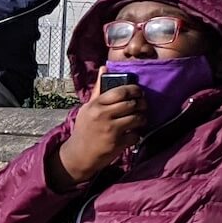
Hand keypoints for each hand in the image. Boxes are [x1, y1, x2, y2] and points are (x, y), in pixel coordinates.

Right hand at [49, 68, 146, 188]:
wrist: (79, 155)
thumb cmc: (84, 129)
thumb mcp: (87, 108)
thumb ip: (98, 89)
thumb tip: (104, 68)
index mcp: (96, 105)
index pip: (120, 91)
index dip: (134, 90)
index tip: (138, 92)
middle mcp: (103, 116)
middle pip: (132, 104)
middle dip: (142, 104)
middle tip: (142, 105)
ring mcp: (110, 130)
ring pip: (137, 118)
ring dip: (142, 118)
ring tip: (139, 119)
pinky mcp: (117, 144)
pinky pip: (135, 135)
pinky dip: (136, 134)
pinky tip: (132, 134)